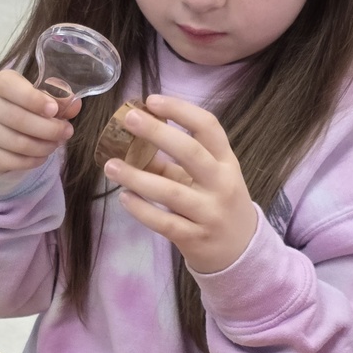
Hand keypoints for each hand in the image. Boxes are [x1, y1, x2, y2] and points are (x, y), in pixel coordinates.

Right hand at [0, 69, 81, 176]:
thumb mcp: (39, 98)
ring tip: (56, 144)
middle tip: (67, 132)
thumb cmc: (21, 108)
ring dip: (43, 146)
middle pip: (17, 118)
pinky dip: (33, 160)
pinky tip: (42, 155)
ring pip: (17, 142)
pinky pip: (12, 160)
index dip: (33, 99)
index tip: (54, 110)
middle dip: (48, 128)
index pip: (10, 86)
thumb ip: (57, 99)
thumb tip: (74, 104)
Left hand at [102, 94, 257, 273]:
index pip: (208, 127)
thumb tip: (132, 142)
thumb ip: (174, 163)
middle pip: (191, 152)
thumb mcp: (206, 180)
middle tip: (129, 119)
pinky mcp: (195, 238)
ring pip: (170, 191)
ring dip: (137, 176)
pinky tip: (123, 197)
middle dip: (158, 133)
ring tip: (111, 166)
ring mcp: (210, 213)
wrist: (241, 252)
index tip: (152, 100)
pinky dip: (141, 209)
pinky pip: (164, 222)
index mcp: (226, 162)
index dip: (180, 110)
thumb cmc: (218, 204)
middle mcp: (222, 184)